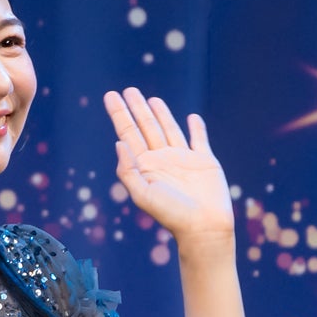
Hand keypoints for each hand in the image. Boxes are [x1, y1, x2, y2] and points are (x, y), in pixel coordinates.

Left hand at [104, 88, 233, 243]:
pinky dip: (196, 128)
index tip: (111, 96)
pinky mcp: (205, 161)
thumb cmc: (171, 214)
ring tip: (150, 99)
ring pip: (169, 129)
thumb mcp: (142, 194)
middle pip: (146, 126)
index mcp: (144, 165)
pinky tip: (191, 118)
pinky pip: (199, 140)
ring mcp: (183, 159)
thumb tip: (118, 143)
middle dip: (136, 108)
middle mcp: (161, 159)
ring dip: (160, 113)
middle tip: (127, 90)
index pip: (128, 133)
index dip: (119, 114)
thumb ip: (128, 170)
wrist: (203, 227)